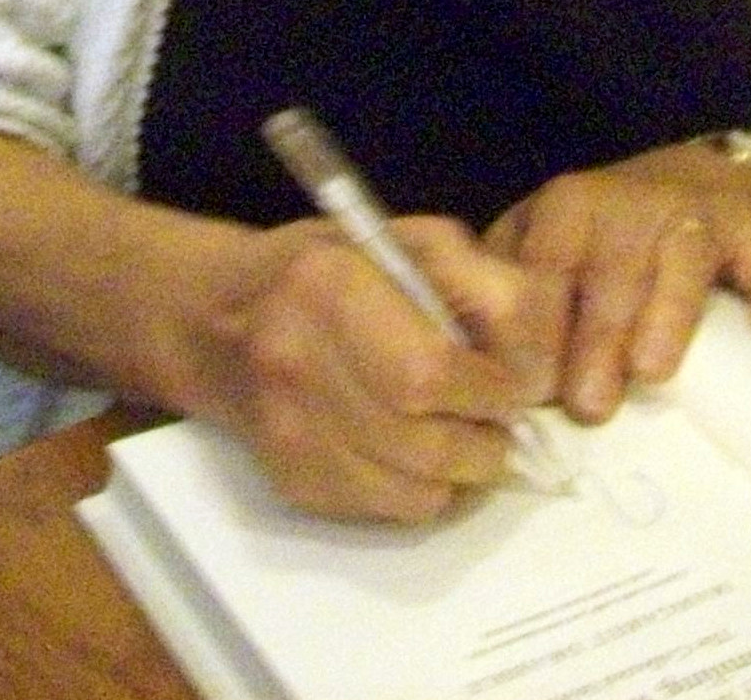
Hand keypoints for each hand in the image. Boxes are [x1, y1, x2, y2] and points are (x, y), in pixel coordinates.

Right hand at [148, 214, 568, 523]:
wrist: (218, 320)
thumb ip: (476, 279)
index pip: (431, 371)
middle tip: (505, 420)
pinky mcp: (292, 483)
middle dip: (489, 439)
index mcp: (331, 288)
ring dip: (466, 472)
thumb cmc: (329, 266)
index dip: (491, 388)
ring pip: (416, 490)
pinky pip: (387, 512)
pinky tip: (424, 451)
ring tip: (472, 436)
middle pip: (427, 442)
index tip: (515, 383)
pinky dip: (426, 490)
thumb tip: (532, 358)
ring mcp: (291, 434)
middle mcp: (300, 364)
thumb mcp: (405, 238)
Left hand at [484, 142, 750, 425]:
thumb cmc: (596, 236)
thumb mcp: (538, 243)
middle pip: (611, 271)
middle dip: (598, 338)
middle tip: (589, 406)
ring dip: (668, 313)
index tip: (530, 388)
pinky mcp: (748, 228)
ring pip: (682, 260)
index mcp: (566, 207)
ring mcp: (693, 213)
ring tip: (654, 372)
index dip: (536, 327)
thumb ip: (504, 290)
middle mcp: (629, 202)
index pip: (544, 264)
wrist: (686, 179)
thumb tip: (466, 361)